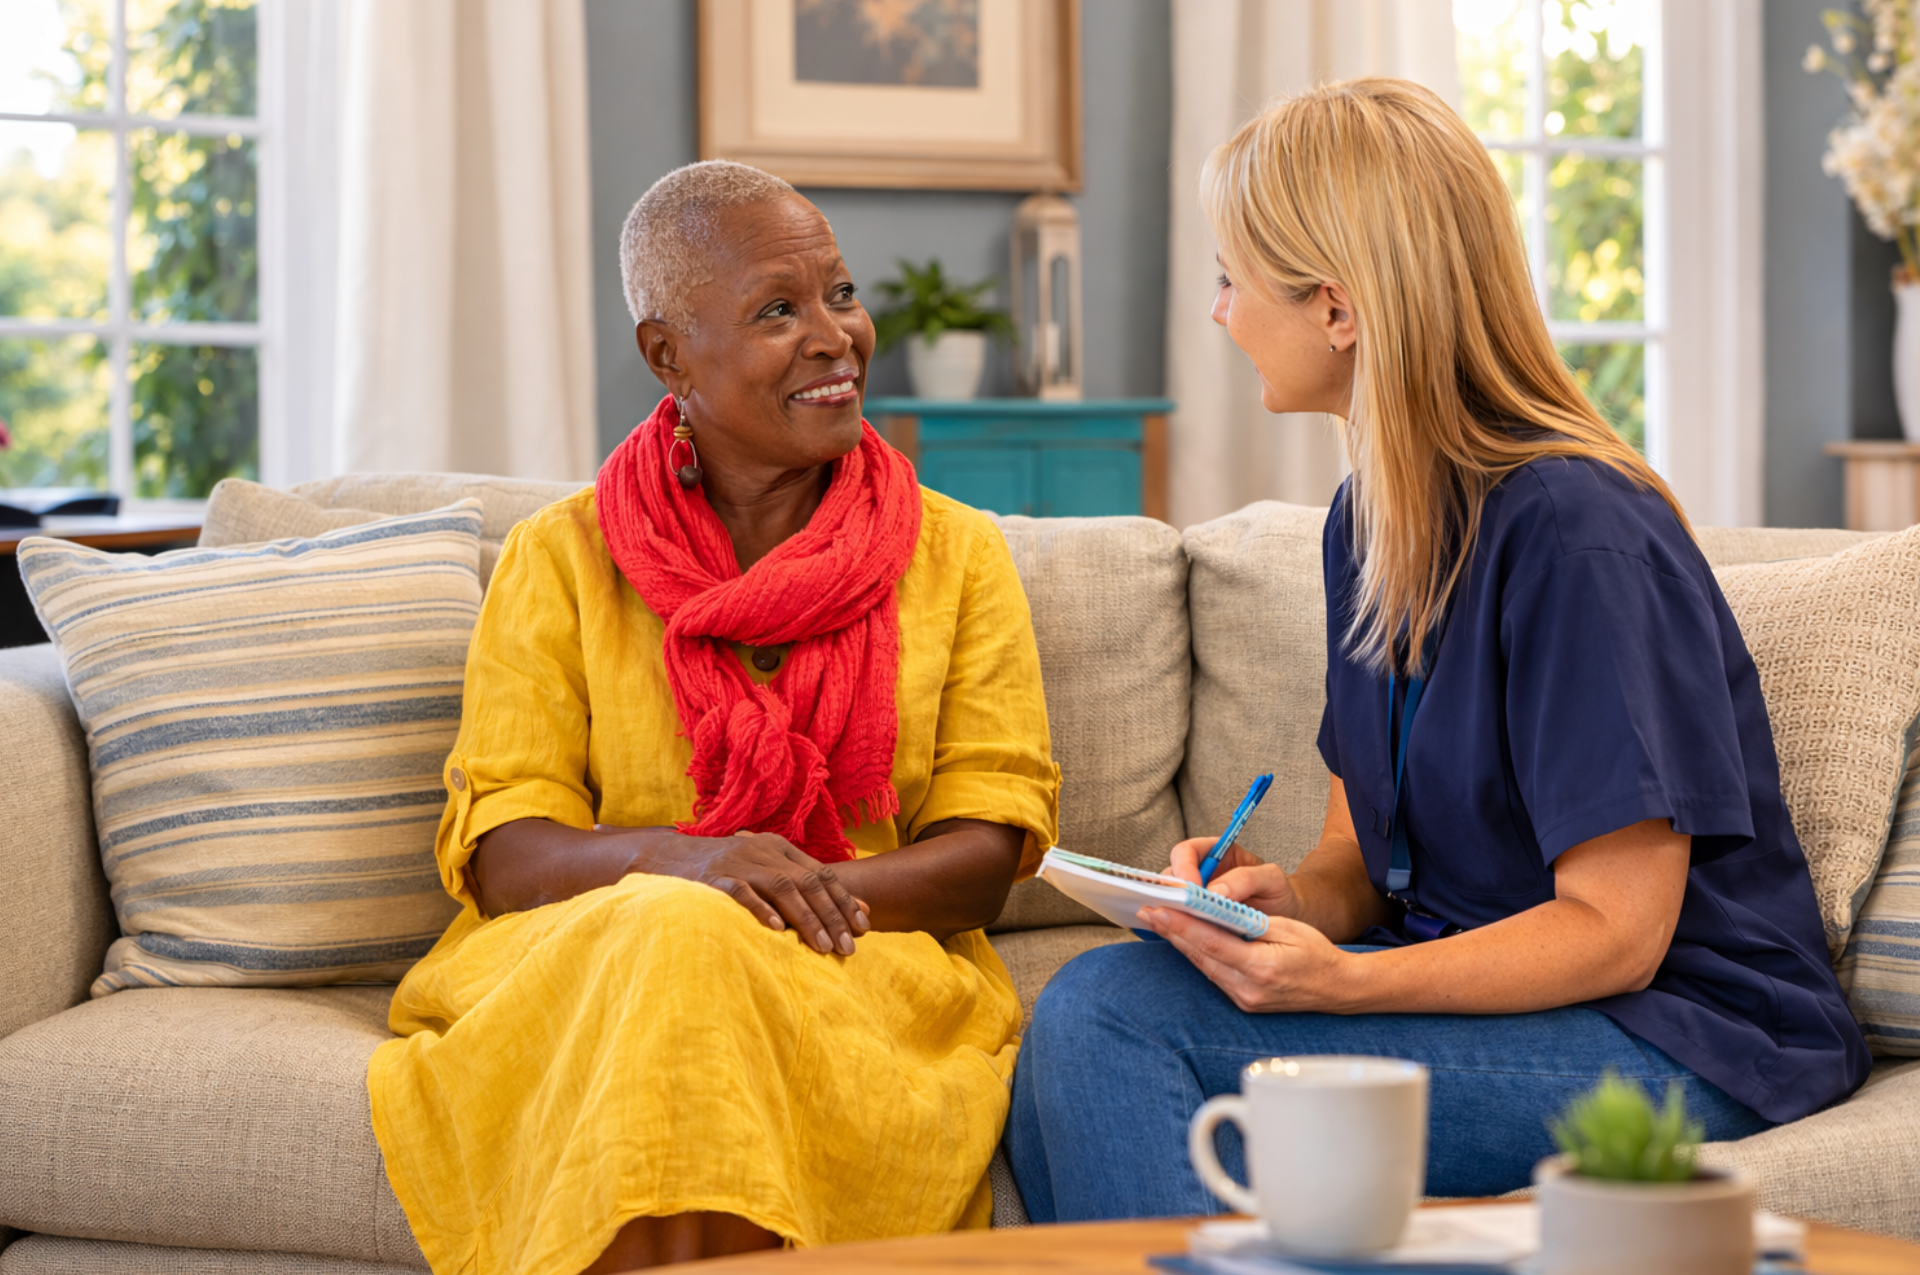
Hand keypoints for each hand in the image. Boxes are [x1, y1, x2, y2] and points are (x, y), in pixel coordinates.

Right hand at [594, 824, 869, 954]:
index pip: (822, 874)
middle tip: (849, 947)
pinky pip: (741, 892)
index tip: (863, 928)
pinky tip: (776, 930)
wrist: (667, 856)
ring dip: (807, 919)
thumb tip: (854, 908)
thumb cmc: (723, 871)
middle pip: (809, 882)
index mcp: (780, 848)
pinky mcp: (714, 877)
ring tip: (823, 947)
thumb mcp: (765, 870)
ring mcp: (739, 862)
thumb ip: (803, 885)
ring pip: (783, 887)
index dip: (845, 900)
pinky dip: (761, 910)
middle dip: (833, 916)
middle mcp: (764, 851)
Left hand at [1138, 905, 1353, 1012]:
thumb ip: (1248, 922)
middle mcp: (1249, 989)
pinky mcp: (1243, 1002)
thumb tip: (1213, 910)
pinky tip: (1183, 940)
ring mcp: (1245, 999)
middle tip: (1148, 911)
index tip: (1160, 909)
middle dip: (1172, 931)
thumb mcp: (1286, 928)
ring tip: (1159, 921)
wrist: (1338, 989)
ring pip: (1203, 966)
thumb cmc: (1317, 954)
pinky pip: (1214, 975)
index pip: (1211, 943)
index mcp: (1261, 968)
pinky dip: (1197, 956)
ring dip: (1180, 943)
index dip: (1182, 925)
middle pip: (1200, 956)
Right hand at [1167, 837, 1302, 921]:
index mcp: (1215, 854)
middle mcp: (1200, 874)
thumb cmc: (1279, 893)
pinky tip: (1189, 937)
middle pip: (1171, 877)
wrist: (1288, 919)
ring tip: (1185, 925)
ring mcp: (1196, 899)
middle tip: (1183, 910)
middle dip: (1173, 893)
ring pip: (1171, 901)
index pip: (1186, 852)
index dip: (1183, 868)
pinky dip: (1181, 929)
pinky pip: (1181, 922)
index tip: (1191, 887)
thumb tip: (1213, 893)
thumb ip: (1245, 878)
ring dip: (1175, 912)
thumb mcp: (1271, 879)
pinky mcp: (1197, 921)